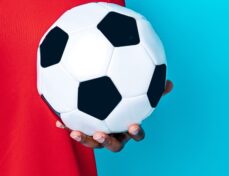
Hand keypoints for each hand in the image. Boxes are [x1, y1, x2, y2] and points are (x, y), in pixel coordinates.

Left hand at [56, 80, 173, 151]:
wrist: (109, 100)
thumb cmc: (129, 98)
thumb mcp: (141, 94)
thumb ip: (154, 90)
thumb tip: (170, 83)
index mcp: (129, 127)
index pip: (136, 134)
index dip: (136, 133)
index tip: (134, 126)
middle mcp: (116, 134)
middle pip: (113, 145)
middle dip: (107, 142)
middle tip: (100, 133)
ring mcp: (100, 134)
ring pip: (92, 142)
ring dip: (84, 138)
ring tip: (74, 131)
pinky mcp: (85, 129)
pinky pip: (77, 129)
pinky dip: (67, 125)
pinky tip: (58, 122)